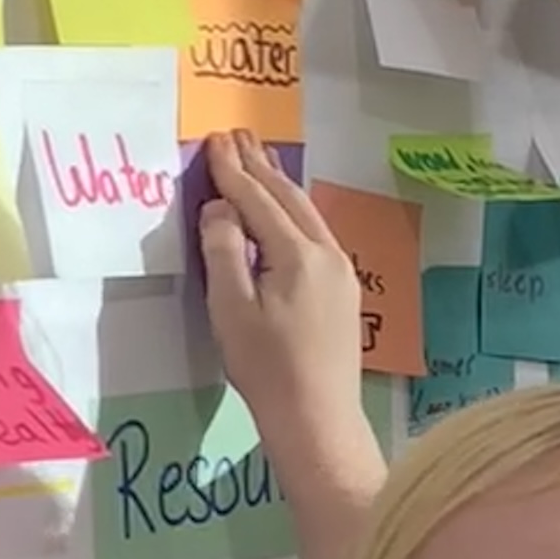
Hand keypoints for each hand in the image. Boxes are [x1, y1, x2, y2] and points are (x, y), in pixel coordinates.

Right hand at [198, 131, 379, 507]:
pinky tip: (285, 214)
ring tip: (259, 162)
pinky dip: (294, 216)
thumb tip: (222, 208)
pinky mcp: (344, 296)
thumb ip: (225, 250)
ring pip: (307, 216)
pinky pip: (315, 238)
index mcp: (299, 255)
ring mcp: (342, 275)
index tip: (214, 141)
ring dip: (280, 188)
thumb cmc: (268, 370)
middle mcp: (328, 256)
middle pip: (290, 199)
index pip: (259, 200)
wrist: (318, 422)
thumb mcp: (231, 309)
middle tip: (237, 136)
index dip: (233, 170)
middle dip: (260, 167)